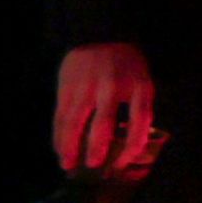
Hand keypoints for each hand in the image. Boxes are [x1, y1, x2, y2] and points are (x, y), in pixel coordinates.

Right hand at [54, 40, 157, 174]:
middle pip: (104, 125)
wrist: (101, 36)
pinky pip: (61, 116)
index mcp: (139, 86)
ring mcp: (87, 86)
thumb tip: (133, 148)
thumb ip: (139, 109)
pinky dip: (58, 135)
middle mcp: (112, 87)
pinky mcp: (67, 87)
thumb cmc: (126, 67)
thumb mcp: (143, 82)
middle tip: (94, 166)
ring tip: (69, 165)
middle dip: (97, 149)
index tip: (124, 163)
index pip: (140, 120)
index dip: (133, 145)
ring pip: (75, 123)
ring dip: (70, 147)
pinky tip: (59, 149)